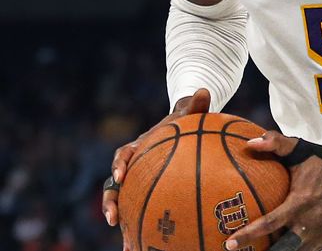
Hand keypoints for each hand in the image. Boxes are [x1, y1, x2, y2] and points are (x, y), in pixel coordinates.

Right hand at [102, 89, 210, 244]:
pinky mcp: (147, 193)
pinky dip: (142, 229)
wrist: (183, 130)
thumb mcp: (190, 113)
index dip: (119, 164)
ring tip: (127, 245)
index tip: (120, 175)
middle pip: (115, 184)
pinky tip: (147, 249)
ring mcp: (138, 180)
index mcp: (139, 145)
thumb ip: (196, 104)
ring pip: (124, 203)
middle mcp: (134, 165)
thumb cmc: (185, 121)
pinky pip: (141, 211)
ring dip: (123, 223)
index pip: (124, 153)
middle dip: (111, 201)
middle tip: (112, 218)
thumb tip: (206, 91)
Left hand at [225, 131, 321, 250]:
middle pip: (283, 248)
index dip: (249, 235)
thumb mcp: (297, 149)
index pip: (270, 223)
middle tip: (249, 250)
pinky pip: (310, 248)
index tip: (231, 243)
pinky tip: (289, 239)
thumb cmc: (319, 161)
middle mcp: (311, 222)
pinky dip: (298, 245)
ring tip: (266, 245)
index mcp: (300, 202)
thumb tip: (250, 144)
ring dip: (282, 249)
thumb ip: (274, 143)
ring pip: (296, 250)